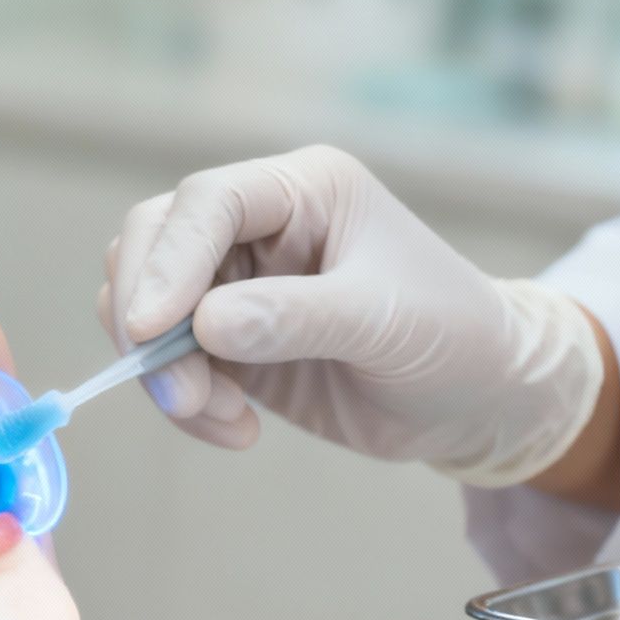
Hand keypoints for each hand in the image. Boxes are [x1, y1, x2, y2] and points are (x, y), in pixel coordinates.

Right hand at [99, 145, 605, 486]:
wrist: (477, 399)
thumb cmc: (452, 336)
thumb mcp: (383, 321)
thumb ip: (294, 318)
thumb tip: (204, 325)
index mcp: (302, 190)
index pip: (207, 203)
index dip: (168, 260)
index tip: (150, 330)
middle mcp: (257, 225)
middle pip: (151, 244)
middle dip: (148, 321)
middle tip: (179, 394)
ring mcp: (233, 283)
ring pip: (142, 305)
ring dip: (162, 370)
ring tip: (222, 417)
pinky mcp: (224, 341)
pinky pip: (165, 362)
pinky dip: (182, 402)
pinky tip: (238, 429)